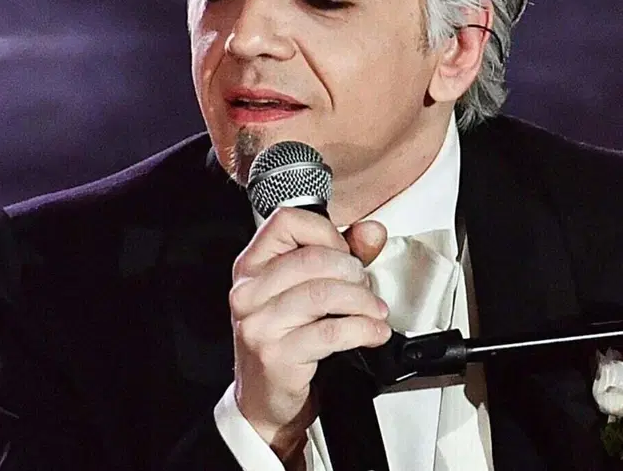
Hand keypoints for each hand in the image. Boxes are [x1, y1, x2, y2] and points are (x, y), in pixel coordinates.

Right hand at [227, 208, 390, 458]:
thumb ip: (341, 255)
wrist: (264, 401)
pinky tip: (373, 332)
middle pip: (313, 257)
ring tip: (375, 312)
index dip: (325, 231)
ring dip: (362, 301)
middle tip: (365, 288)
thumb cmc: (284, 343)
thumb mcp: (306, 292)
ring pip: (325, 292)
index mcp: (251, 267)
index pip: (286, 221)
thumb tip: (372, 232)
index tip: (344, 252)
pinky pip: (332, 331)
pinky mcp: (276, 354)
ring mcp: (259, 324)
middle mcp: (248, 292)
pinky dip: (363, 329)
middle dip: (352, 270)